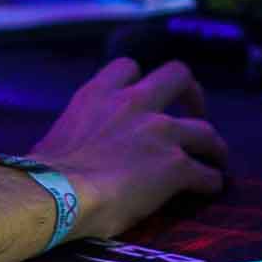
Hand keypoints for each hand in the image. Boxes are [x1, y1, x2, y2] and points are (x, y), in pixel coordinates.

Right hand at [31, 58, 226, 237]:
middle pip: (179, 76)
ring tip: (215, 159)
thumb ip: (79, 130)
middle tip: (194, 113)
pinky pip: (206, 174)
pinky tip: (207, 189)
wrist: (60, 194)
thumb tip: (74, 151)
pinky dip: (210, 181)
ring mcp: (160, 133)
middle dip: (192, 95)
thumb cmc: (46, 172)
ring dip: (213, 146)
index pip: (128, 66)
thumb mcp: (58, 133)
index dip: (142, 80)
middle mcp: (134, 104)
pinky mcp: (175, 166)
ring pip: (205, 130)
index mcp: (99, 94)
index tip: (146, 95)